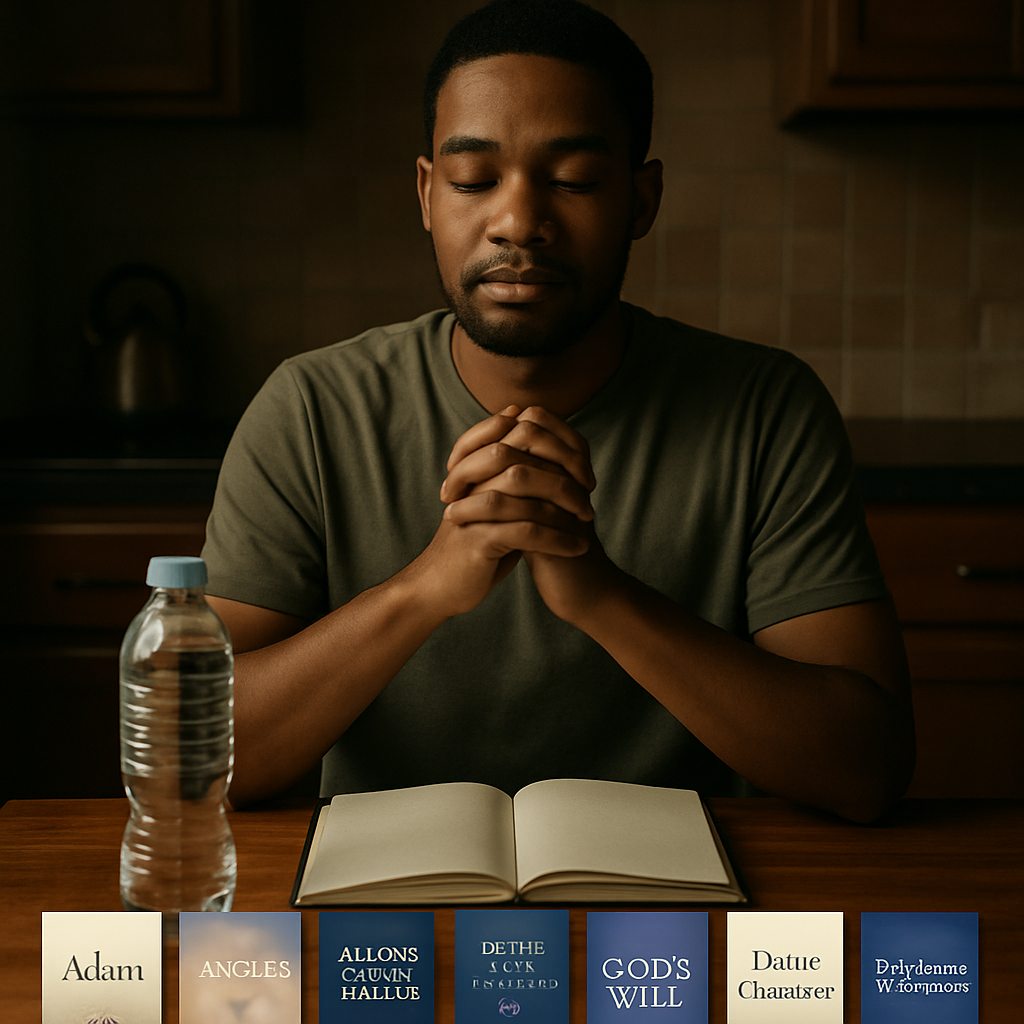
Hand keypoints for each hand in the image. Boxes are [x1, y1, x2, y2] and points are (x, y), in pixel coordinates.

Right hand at [404, 406, 594, 619]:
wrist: (437, 587)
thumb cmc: (474, 546)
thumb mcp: (495, 508)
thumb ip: (517, 481)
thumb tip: (552, 456)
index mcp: (472, 468)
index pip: (514, 436)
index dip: (554, 447)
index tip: (582, 469)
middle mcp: (469, 483)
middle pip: (521, 459)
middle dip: (562, 473)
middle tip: (589, 493)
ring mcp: (472, 510)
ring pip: (526, 495)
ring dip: (565, 508)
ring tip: (588, 522)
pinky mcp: (477, 540)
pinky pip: (527, 532)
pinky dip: (557, 539)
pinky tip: (577, 547)